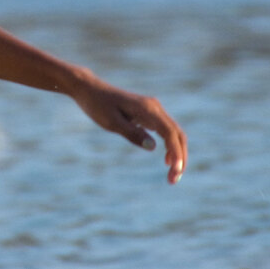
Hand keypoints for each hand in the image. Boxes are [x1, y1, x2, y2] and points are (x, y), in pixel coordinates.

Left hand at [69, 70, 186, 184]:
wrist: (89, 89)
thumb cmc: (97, 105)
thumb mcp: (111, 122)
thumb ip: (132, 134)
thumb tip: (153, 147)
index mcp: (147, 109)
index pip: (170, 133)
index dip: (176, 153)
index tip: (176, 172)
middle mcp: (154, 107)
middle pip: (177, 134)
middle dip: (180, 157)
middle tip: (174, 179)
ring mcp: (153, 109)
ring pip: (174, 133)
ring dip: (177, 153)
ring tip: (172, 175)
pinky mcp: (148, 113)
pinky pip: (166, 131)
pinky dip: (170, 146)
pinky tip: (166, 160)